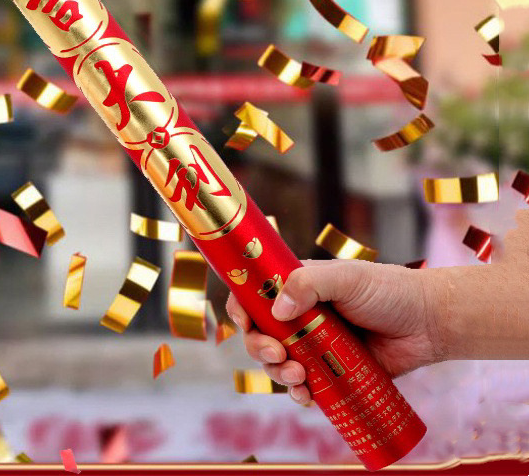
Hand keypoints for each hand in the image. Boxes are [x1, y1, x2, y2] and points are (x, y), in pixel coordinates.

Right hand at [225, 259, 443, 404]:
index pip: (255, 294)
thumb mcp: (347, 277)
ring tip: (298, 375)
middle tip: (277, 353)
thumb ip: (309, 283)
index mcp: (298, 287)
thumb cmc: (389, 290)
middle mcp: (301, 316)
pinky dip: (299, 394)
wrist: (429, 323)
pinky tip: (306, 395)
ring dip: (278, 373)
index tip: (243, 322)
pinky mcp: (333, 373)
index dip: (242, 307)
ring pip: (279, 363)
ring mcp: (316, 346)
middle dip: (259, 347)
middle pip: (261, 334)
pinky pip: (306, 388)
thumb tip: (277, 309)